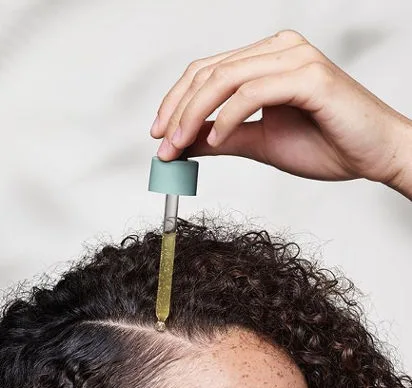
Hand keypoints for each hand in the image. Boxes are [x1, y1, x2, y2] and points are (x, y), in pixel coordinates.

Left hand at [150, 29, 411, 187]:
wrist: (374, 155)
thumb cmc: (329, 145)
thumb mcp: (261, 143)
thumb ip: (224, 138)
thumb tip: (186, 142)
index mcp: (268, 60)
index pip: (208, 71)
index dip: (177, 101)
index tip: (159, 135)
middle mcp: (280, 50)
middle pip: (209, 71)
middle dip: (178, 109)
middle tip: (162, 144)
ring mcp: (295, 58)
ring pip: (225, 78)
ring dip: (194, 115)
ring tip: (179, 146)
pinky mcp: (309, 76)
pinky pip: (253, 93)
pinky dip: (227, 118)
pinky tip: (214, 141)